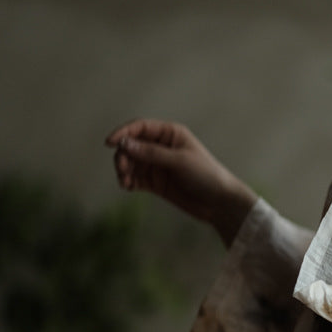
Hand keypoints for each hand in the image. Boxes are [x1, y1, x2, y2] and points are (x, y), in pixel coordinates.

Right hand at [104, 120, 256, 245]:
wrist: (220, 203)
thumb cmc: (206, 176)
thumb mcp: (179, 161)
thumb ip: (152, 153)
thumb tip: (125, 144)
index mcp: (170, 134)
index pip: (140, 127)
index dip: (123, 133)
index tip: (110, 143)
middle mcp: (162, 147)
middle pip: (131, 145)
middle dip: (123, 156)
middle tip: (122, 169)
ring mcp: (158, 165)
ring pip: (130, 162)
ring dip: (124, 170)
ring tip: (125, 181)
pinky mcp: (156, 183)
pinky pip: (135, 178)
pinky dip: (128, 181)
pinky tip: (128, 186)